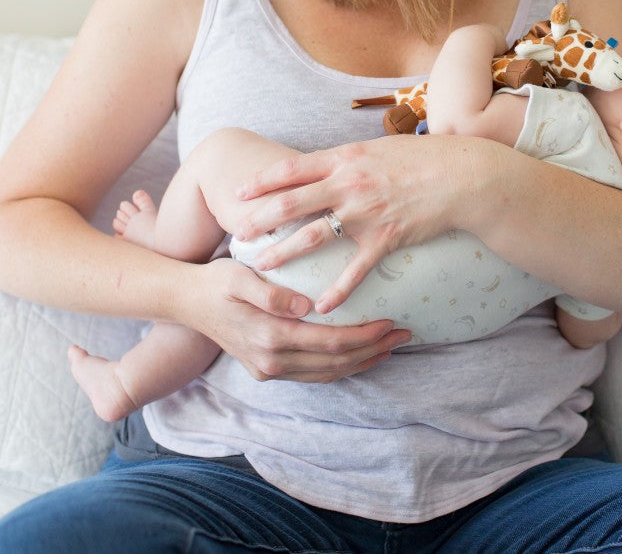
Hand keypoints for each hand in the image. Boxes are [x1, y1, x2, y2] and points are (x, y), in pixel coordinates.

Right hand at [186, 258, 410, 381]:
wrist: (185, 301)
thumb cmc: (217, 281)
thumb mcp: (239, 277)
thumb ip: (270, 293)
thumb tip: (304, 306)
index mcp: (271, 337)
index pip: (331, 342)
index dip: (366, 336)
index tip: (392, 322)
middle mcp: (272, 361)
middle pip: (336, 362)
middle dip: (374, 350)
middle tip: (406, 334)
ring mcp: (269, 369)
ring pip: (328, 374)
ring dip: (362, 362)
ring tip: (391, 347)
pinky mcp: (267, 369)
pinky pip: (314, 375)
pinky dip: (341, 368)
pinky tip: (359, 357)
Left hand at [233, 134, 485, 314]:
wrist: (460, 176)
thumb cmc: (421, 159)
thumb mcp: (378, 149)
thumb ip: (347, 160)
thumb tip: (324, 165)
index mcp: (345, 160)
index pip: (291, 169)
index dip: (261, 181)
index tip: (238, 192)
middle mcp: (349, 185)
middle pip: (292, 203)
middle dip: (261, 219)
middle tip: (238, 233)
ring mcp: (366, 213)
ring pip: (314, 236)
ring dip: (285, 252)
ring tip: (263, 266)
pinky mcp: (386, 238)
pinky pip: (356, 269)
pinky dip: (338, 291)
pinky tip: (322, 307)